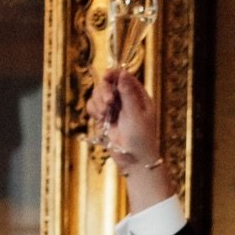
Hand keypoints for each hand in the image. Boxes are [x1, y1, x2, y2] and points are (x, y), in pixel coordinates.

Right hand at [88, 71, 167, 193]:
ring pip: (98, 94)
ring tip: (104, 115)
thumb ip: (128, 93)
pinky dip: (94, 110)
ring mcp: (114, 109)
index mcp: (138, 97)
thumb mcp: (136, 114)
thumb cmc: (141, 139)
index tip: (106, 77)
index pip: (124, 77)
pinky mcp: (104, 118)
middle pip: (108, 83)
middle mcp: (125, 100)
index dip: (114, 74)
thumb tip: (122, 73)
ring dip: (98, 102)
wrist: (135, 161)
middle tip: (107, 103)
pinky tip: (100, 119)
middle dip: (104, 91)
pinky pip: (93, 106)